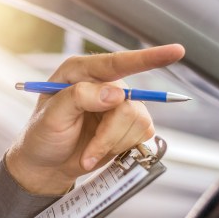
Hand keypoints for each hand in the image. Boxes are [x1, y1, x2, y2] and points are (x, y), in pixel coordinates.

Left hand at [6, 44, 184, 193]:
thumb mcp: (51, 116)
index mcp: (80, 72)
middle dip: (109, 133)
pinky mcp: (129, 123)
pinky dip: (119, 148)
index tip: (176, 52)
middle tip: (88, 151)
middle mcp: (103, 83)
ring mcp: (119, 103)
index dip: (147, 58)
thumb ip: (79, 98)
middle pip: (128, 102)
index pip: (116, 62)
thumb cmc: (42, 136)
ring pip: (138, 121)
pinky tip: (99, 151)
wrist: (46, 165)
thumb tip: (117, 93)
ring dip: (112, 143)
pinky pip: (142, 134)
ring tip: (89, 151)